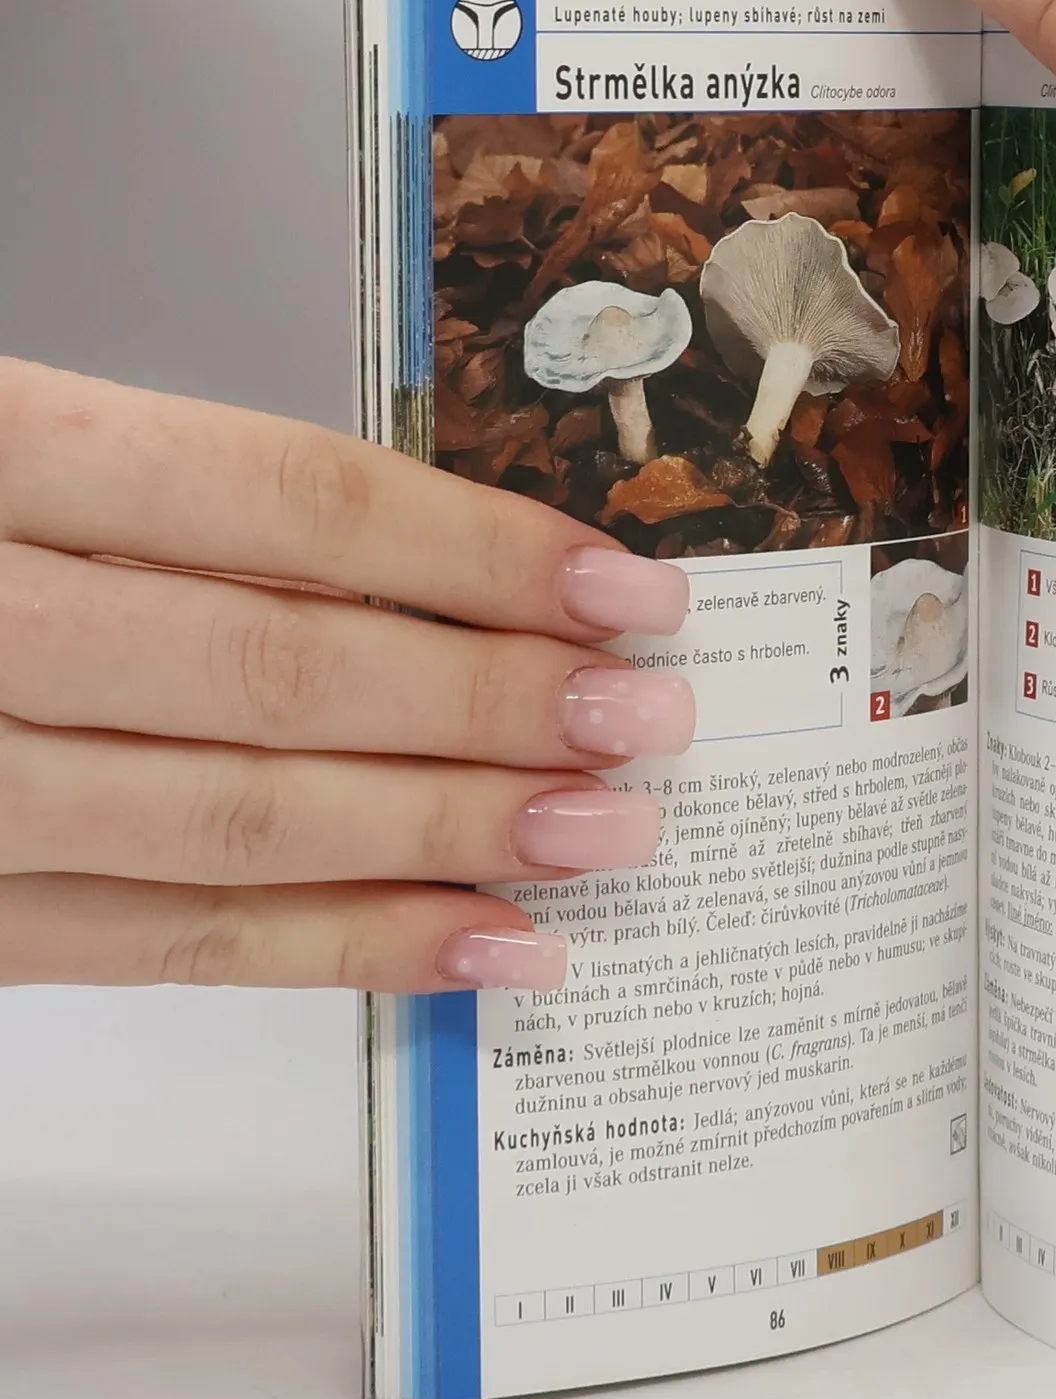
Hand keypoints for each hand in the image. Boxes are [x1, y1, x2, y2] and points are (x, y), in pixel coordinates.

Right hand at [0, 362, 694, 990]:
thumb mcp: (16, 448)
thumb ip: (178, 500)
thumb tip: (442, 563)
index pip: (275, 505)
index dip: (468, 550)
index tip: (617, 587)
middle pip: (275, 671)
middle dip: (489, 702)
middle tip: (649, 719)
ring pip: (233, 822)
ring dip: (447, 836)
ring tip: (607, 834)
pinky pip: (167, 945)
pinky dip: (343, 951)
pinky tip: (484, 945)